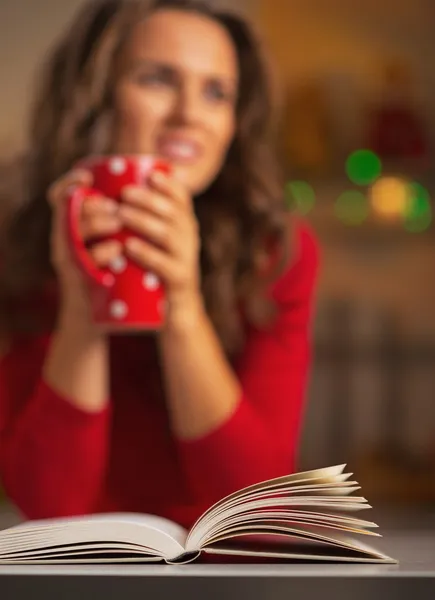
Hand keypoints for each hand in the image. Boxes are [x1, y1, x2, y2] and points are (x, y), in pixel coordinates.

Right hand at [48, 169, 122, 315]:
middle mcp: (64, 240)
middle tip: (116, 207)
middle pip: (67, 212)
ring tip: (117, 220)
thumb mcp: (113, 244)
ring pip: (71, 234)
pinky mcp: (76, 281)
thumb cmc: (111, 277)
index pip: (60, 198)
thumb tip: (154, 193)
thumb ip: (123, 223)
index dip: (69, 183)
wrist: (97, 320)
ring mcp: (68, 261)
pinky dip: (101, 253)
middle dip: (92, 205)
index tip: (87, 176)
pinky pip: (82, 264)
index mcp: (73, 227)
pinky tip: (116, 249)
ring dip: (95, 223)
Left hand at [119, 170, 201, 322]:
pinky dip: (147, 253)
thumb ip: (145, 219)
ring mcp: (187, 259)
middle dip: (149, 199)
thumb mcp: (156, 242)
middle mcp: (190, 238)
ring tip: (121, 213)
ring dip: (144, 221)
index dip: (168, 184)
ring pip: (169, 234)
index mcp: (184, 225)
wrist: (174, 312)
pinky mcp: (180, 281)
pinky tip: (129, 246)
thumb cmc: (157, 271)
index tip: (149, 175)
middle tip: (125, 193)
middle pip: (173, 212)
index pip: (182, 198)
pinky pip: (166, 265)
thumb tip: (118, 189)